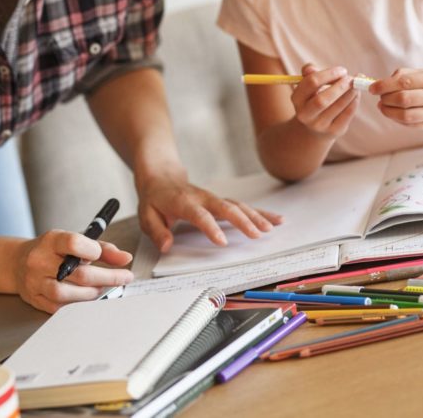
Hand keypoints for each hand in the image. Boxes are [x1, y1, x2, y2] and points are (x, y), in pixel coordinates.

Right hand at [14, 231, 133, 312]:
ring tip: (100, 288)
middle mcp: (40, 261)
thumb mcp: (74, 241)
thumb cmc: (53, 251)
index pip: (74, 244)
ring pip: (67, 294)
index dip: (94, 251)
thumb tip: (126, 258)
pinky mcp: (35, 299)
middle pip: (78, 274)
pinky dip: (77, 304)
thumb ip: (102, 248)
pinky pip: (59, 307)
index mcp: (51, 241)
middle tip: (124, 278)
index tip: (105, 256)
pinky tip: (85, 298)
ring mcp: (35, 282)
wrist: (18, 263)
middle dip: (108, 278)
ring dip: (91, 293)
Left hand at [136, 170, 282, 252]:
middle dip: (242, 221)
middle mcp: (202, 198)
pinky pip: (242, 206)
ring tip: (272, 227)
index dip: (211, 228)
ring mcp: (214, 198)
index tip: (222, 242)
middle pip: (225, 208)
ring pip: (238, 205)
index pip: (199, 215)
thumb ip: (157, 231)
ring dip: (256, 216)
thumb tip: (167, 246)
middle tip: (257, 235)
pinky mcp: (221, 201)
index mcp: (183, 202)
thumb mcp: (146, 215)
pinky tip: (276, 219)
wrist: (161, 176)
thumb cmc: (154, 199)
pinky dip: (260, 212)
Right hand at [290, 63, 359, 138]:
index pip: (311, 83)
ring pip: (337, 106)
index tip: (342, 70)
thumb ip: (309, 73)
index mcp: (297, 99)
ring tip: (357, 85)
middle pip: (322, 100)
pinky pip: (347, 115)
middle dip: (340, 86)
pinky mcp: (333, 131)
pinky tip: (356, 95)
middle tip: (351, 78)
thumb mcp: (309, 86)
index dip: (329, 74)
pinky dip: (354, 102)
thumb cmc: (314, 98)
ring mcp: (319, 125)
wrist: (316, 128)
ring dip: (350, 92)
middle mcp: (305, 114)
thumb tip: (311, 68)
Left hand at [370, 68, 422, 130]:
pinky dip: (398, 120)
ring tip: (383, 106)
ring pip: (406, 116)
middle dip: (385, 99)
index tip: (372, 88)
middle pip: (403, 100)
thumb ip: (406, 75)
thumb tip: (382, 82)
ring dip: (389, 112)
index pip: (404, 82)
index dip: (384, 86)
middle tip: (379, 97)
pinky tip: (395, 113)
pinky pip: (412, 125)